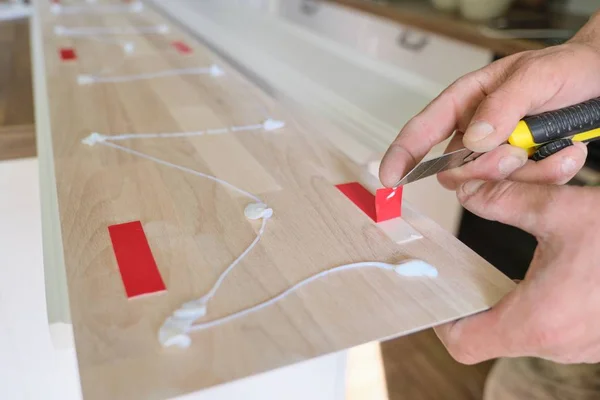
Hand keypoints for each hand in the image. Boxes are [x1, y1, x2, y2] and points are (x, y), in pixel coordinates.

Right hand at [379, 13, 599, 188]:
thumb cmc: (569, 67)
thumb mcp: (536, 76)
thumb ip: (503, 104)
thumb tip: (473, 138)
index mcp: (467, 102)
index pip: (423, 129)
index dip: (403, 153)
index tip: (390, 176)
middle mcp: (477, 130)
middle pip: (455, 169)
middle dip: (484, 169)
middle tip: (516, 151)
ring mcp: (498, 153)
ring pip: (489, 186)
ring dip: (525, 174)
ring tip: (556, 148)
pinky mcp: (522, 170)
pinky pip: (523, 190)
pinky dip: (549, 178)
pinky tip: (566, 154)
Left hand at [435, 180, 599, 364]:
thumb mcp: (564, 211)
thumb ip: (506, 200)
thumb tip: (471, 191)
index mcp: (538, 321)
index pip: (463, 342)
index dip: (442, 320)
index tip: (436, 295)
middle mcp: (556, 343)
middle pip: (489, 336)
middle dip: (472, 301)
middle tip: (462, 273)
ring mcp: (578, 345)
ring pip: (521, 330)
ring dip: (506, 298)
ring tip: (500, 267)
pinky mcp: (594, 335)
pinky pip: (551, 326)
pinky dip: (537, 302)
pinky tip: (546, 272)